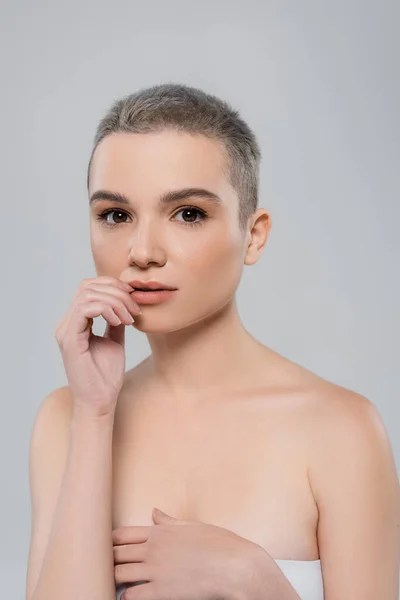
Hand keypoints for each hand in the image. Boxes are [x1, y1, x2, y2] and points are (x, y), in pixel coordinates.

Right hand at [54, 276, 141, 415]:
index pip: (88, 288)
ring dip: (115, 301)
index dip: (112, 286)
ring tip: (129, 318)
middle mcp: (66, 324)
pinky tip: (120, 323)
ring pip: (87, 294)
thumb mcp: (115, 341)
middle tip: (134, 308)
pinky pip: (85, 309)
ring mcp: (66, 331)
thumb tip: (124, 302)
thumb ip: (115, 321)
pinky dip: (107, 310)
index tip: (133, 299)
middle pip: (87, 286)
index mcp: (75, 323)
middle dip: (116, 291)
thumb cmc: (106, 377)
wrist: (100, 402)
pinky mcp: (70, 340)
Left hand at [113, 508, 264, 599]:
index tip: (108, 547)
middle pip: (116, 553)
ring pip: (118, 574)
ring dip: (113, 579)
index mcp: (160, 532)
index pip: (122, 534)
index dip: (111, 542)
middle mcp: (153, 549)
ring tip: (112, 584)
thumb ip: (169, 522)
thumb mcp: (194, 527)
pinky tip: (127, 598)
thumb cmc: (220, 545)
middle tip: (105, 567)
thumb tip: (155, 512)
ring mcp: (155, 570)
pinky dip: (125, 597)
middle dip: (108, 560)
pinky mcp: (160, 592)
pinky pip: (131, 596)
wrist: (236, 567)